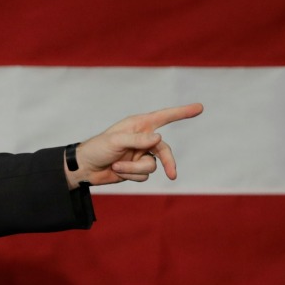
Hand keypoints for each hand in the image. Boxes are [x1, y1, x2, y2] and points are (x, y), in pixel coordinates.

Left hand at [68, 103, 203, 187]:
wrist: (85, 168)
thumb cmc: (97, 148)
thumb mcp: (115, 141)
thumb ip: (138, 139)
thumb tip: (159, 138)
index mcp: (138, 125)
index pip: (164, 117)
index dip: (182, 112)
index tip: (199, 107)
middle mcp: (143, 139)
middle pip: (164, 150)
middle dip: (168, 162)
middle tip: (172, 175)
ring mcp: (141, 155)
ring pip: (152, 166)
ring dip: (134, 169)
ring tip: (116, 166)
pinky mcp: (136, 169)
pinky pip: (143, 176)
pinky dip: (130, 175)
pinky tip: (117, 171)